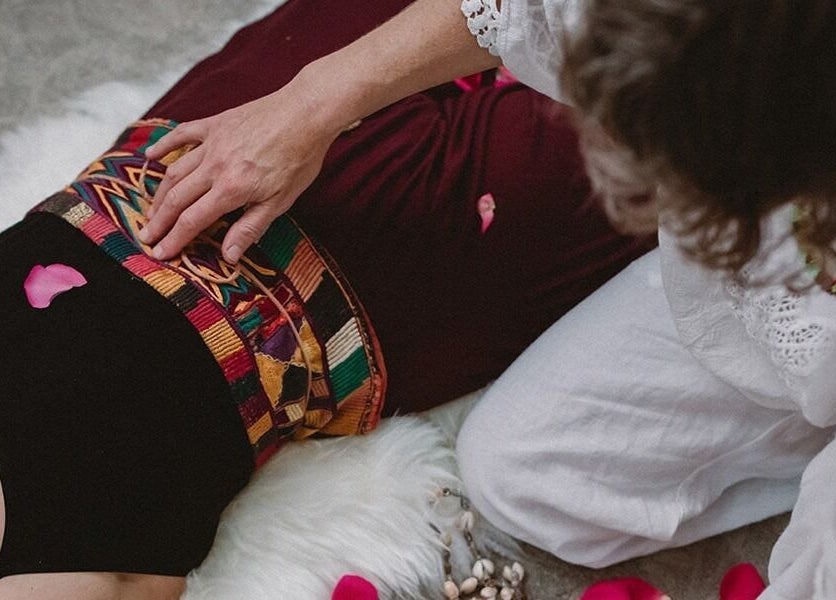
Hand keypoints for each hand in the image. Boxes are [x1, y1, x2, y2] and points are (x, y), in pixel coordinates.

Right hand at [140, 83, 340, 263]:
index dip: (174, 239)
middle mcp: (215, 166)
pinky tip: (150, 157)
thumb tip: (228, 257)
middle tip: (146, 236)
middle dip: (158, 221)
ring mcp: (212, 142)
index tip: (160, 252)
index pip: (192, 220)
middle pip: (176, 198)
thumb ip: (250, 228)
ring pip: (175, 171)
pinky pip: (182, 134)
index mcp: (231, 189)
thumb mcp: (280, 202)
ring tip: (152, 211)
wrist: (306, 114)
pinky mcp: (215, 124)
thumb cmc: (299, 159)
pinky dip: (164, 145)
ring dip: (159, 193)